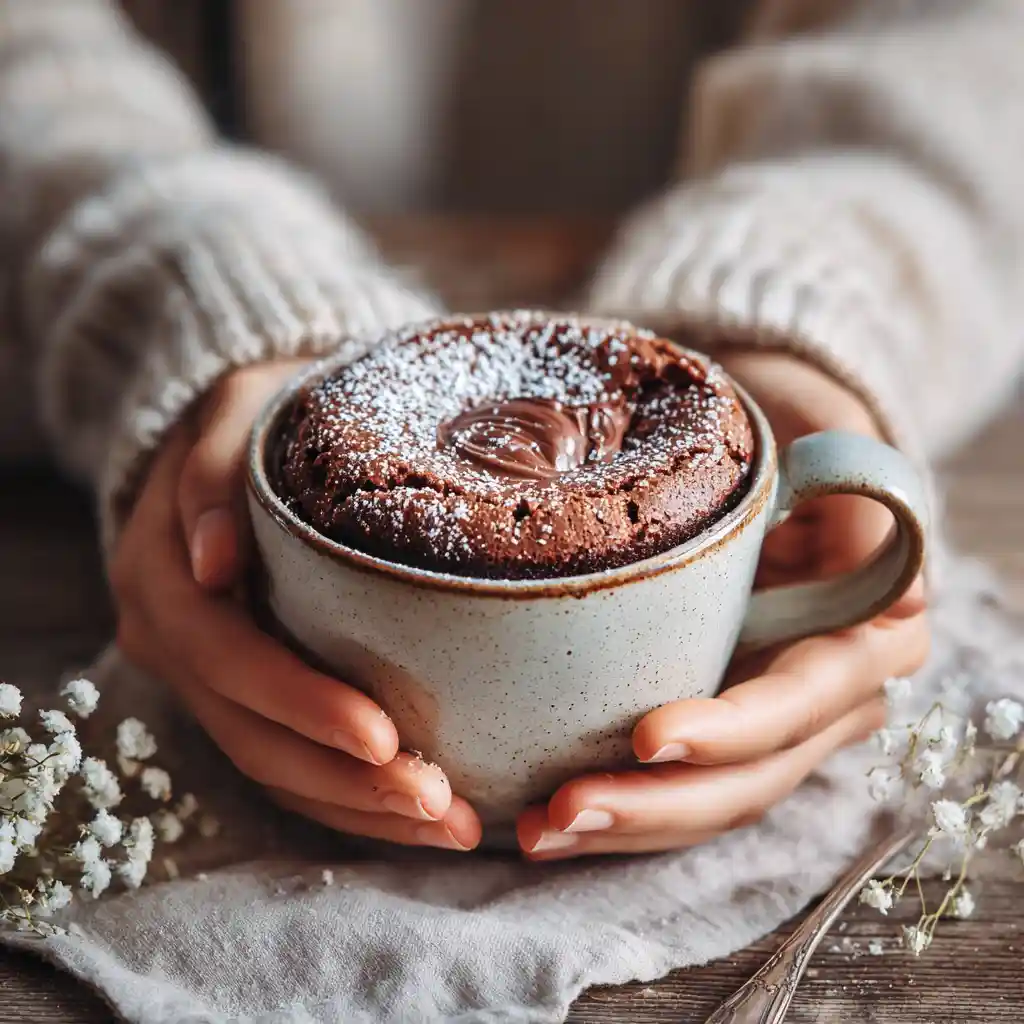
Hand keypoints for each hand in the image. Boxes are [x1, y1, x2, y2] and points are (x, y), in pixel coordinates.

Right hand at [112, 362, 480, 850]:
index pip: (233, 661)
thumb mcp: (236, 411)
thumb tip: (212, 560)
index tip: (386, 739)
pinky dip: (345, 795)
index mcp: (163, 580)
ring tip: (448, 823)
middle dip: (347, 781)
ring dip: (357, 806)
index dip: (304, 706)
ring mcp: (204, 674)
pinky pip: (285, 760)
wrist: (235, 433)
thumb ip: (214, 474)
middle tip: (440, 804)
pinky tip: (412, 810)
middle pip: (253, 735)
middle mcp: (174, 640)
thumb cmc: (255, 415)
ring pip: (272, 765)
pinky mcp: (241, 688)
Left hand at [518, 353, 927, 858]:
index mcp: (867, 634)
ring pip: (709, 800)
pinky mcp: (719, 723)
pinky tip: (547, 817)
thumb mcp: (828, 436)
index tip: (647, 737)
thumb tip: (899, 585)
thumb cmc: (792, 431)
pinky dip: (620, 804)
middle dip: (657, 805)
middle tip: (564, 813)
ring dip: (626, 824)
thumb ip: (856, 494)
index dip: (731, 730)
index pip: (797, 701)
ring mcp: (771, 721)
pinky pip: (676, 785)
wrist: (772, 444)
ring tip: (540, 831)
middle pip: (749, 777)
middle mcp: (827, 695)